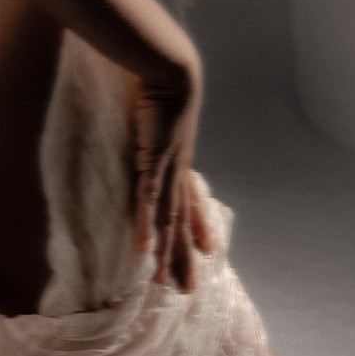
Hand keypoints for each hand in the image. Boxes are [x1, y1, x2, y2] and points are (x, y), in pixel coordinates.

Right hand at [130, 60, 214, 290]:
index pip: (190, 197)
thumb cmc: (161, 76)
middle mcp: (178, 166)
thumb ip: (152, 112)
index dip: (199, 224)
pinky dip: (147, 226)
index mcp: (180, 155)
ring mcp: (167, 166)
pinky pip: (148, 200)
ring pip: (168, 219)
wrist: (170, 66)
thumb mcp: (158, 102)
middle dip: (185, 254)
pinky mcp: (151, 160)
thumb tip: (147, 106)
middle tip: (188, 289)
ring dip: (167, 252)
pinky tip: (144, 251)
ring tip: (167, 283)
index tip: (209, 250)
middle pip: (183, 218)